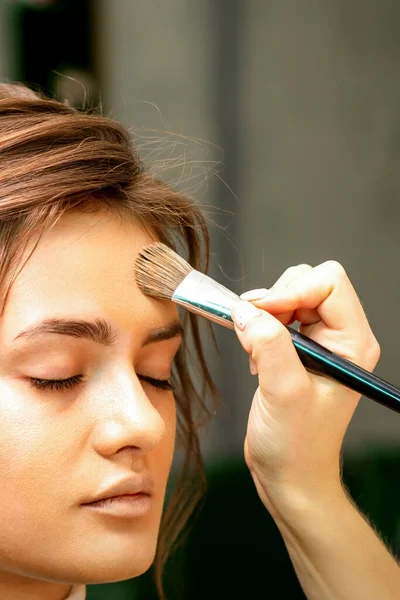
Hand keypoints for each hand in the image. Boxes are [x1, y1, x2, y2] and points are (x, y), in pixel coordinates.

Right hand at [230, 261, 380, 520]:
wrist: (289, 473)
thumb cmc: (297, 445)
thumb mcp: (284, 392)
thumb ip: (267, 344)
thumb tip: (245, 310)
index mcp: (352, 342)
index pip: (329, 283)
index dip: (293, 290)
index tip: (262, 313)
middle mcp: (339, 337)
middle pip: (307, 283)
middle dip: (275, 300)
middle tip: (254, 330)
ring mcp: (317, 342)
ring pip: (288, 296)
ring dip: (263, 315)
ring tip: (255, 350)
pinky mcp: (296, 349)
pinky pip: (274, 316)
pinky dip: (257, 328)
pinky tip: (256, 358)